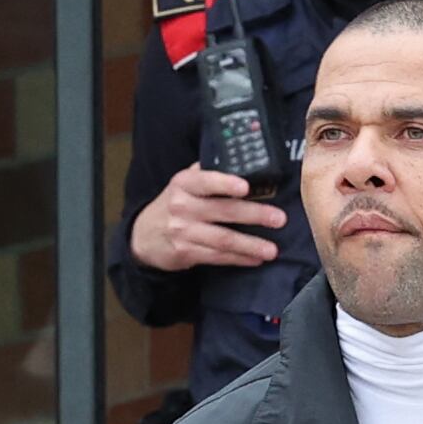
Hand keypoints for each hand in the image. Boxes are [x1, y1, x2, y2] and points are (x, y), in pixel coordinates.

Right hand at [127, 165, 288, 276]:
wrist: (143, 236)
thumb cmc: (174, 204)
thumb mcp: (183, 183)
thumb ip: (208, 173)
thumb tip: (246, 164)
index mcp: (184, 183)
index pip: (206, 181)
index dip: (226, 183)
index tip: (246, 187)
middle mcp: (182, 206)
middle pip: (223, 211)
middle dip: (254, 215)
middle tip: (279, 219)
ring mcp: (183, 231)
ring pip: (222, 239)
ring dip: (250, 245)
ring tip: (272, 250)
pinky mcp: (185, 252)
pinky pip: (217, 256)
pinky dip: (238, 258)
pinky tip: (255, 259)